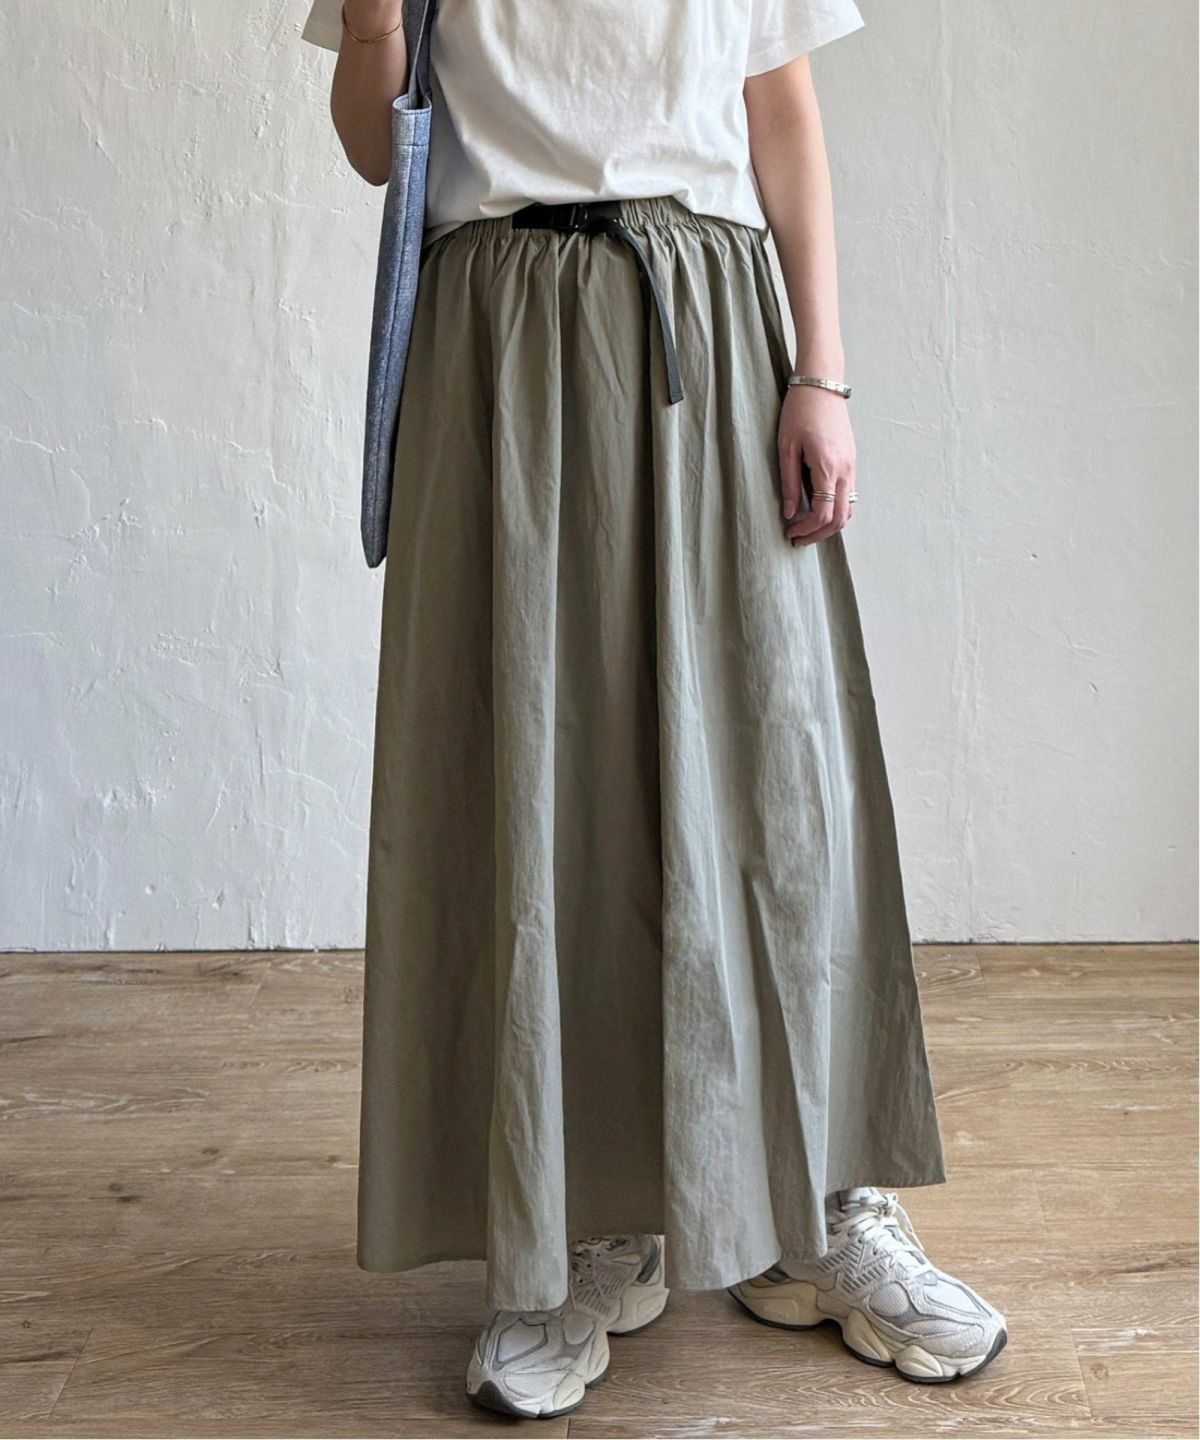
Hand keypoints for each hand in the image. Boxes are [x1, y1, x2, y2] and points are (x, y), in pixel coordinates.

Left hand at [778, 385, 855, 546]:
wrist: (821, 385)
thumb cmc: (799, 412)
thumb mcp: (786, 448)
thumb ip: (789, 483)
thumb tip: (790, 513)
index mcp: (827, 467)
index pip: (823, 514)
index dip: (807, 530)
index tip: (790, 533)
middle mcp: (845, 470)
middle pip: (841, 519)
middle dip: (820, 534)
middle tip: (798, 539)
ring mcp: (852, 466)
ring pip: (849, 509)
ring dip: (831, 525)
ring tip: (808, 528)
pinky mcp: (852, 461)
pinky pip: (850, 495)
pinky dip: (837, 509)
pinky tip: (819, 509)